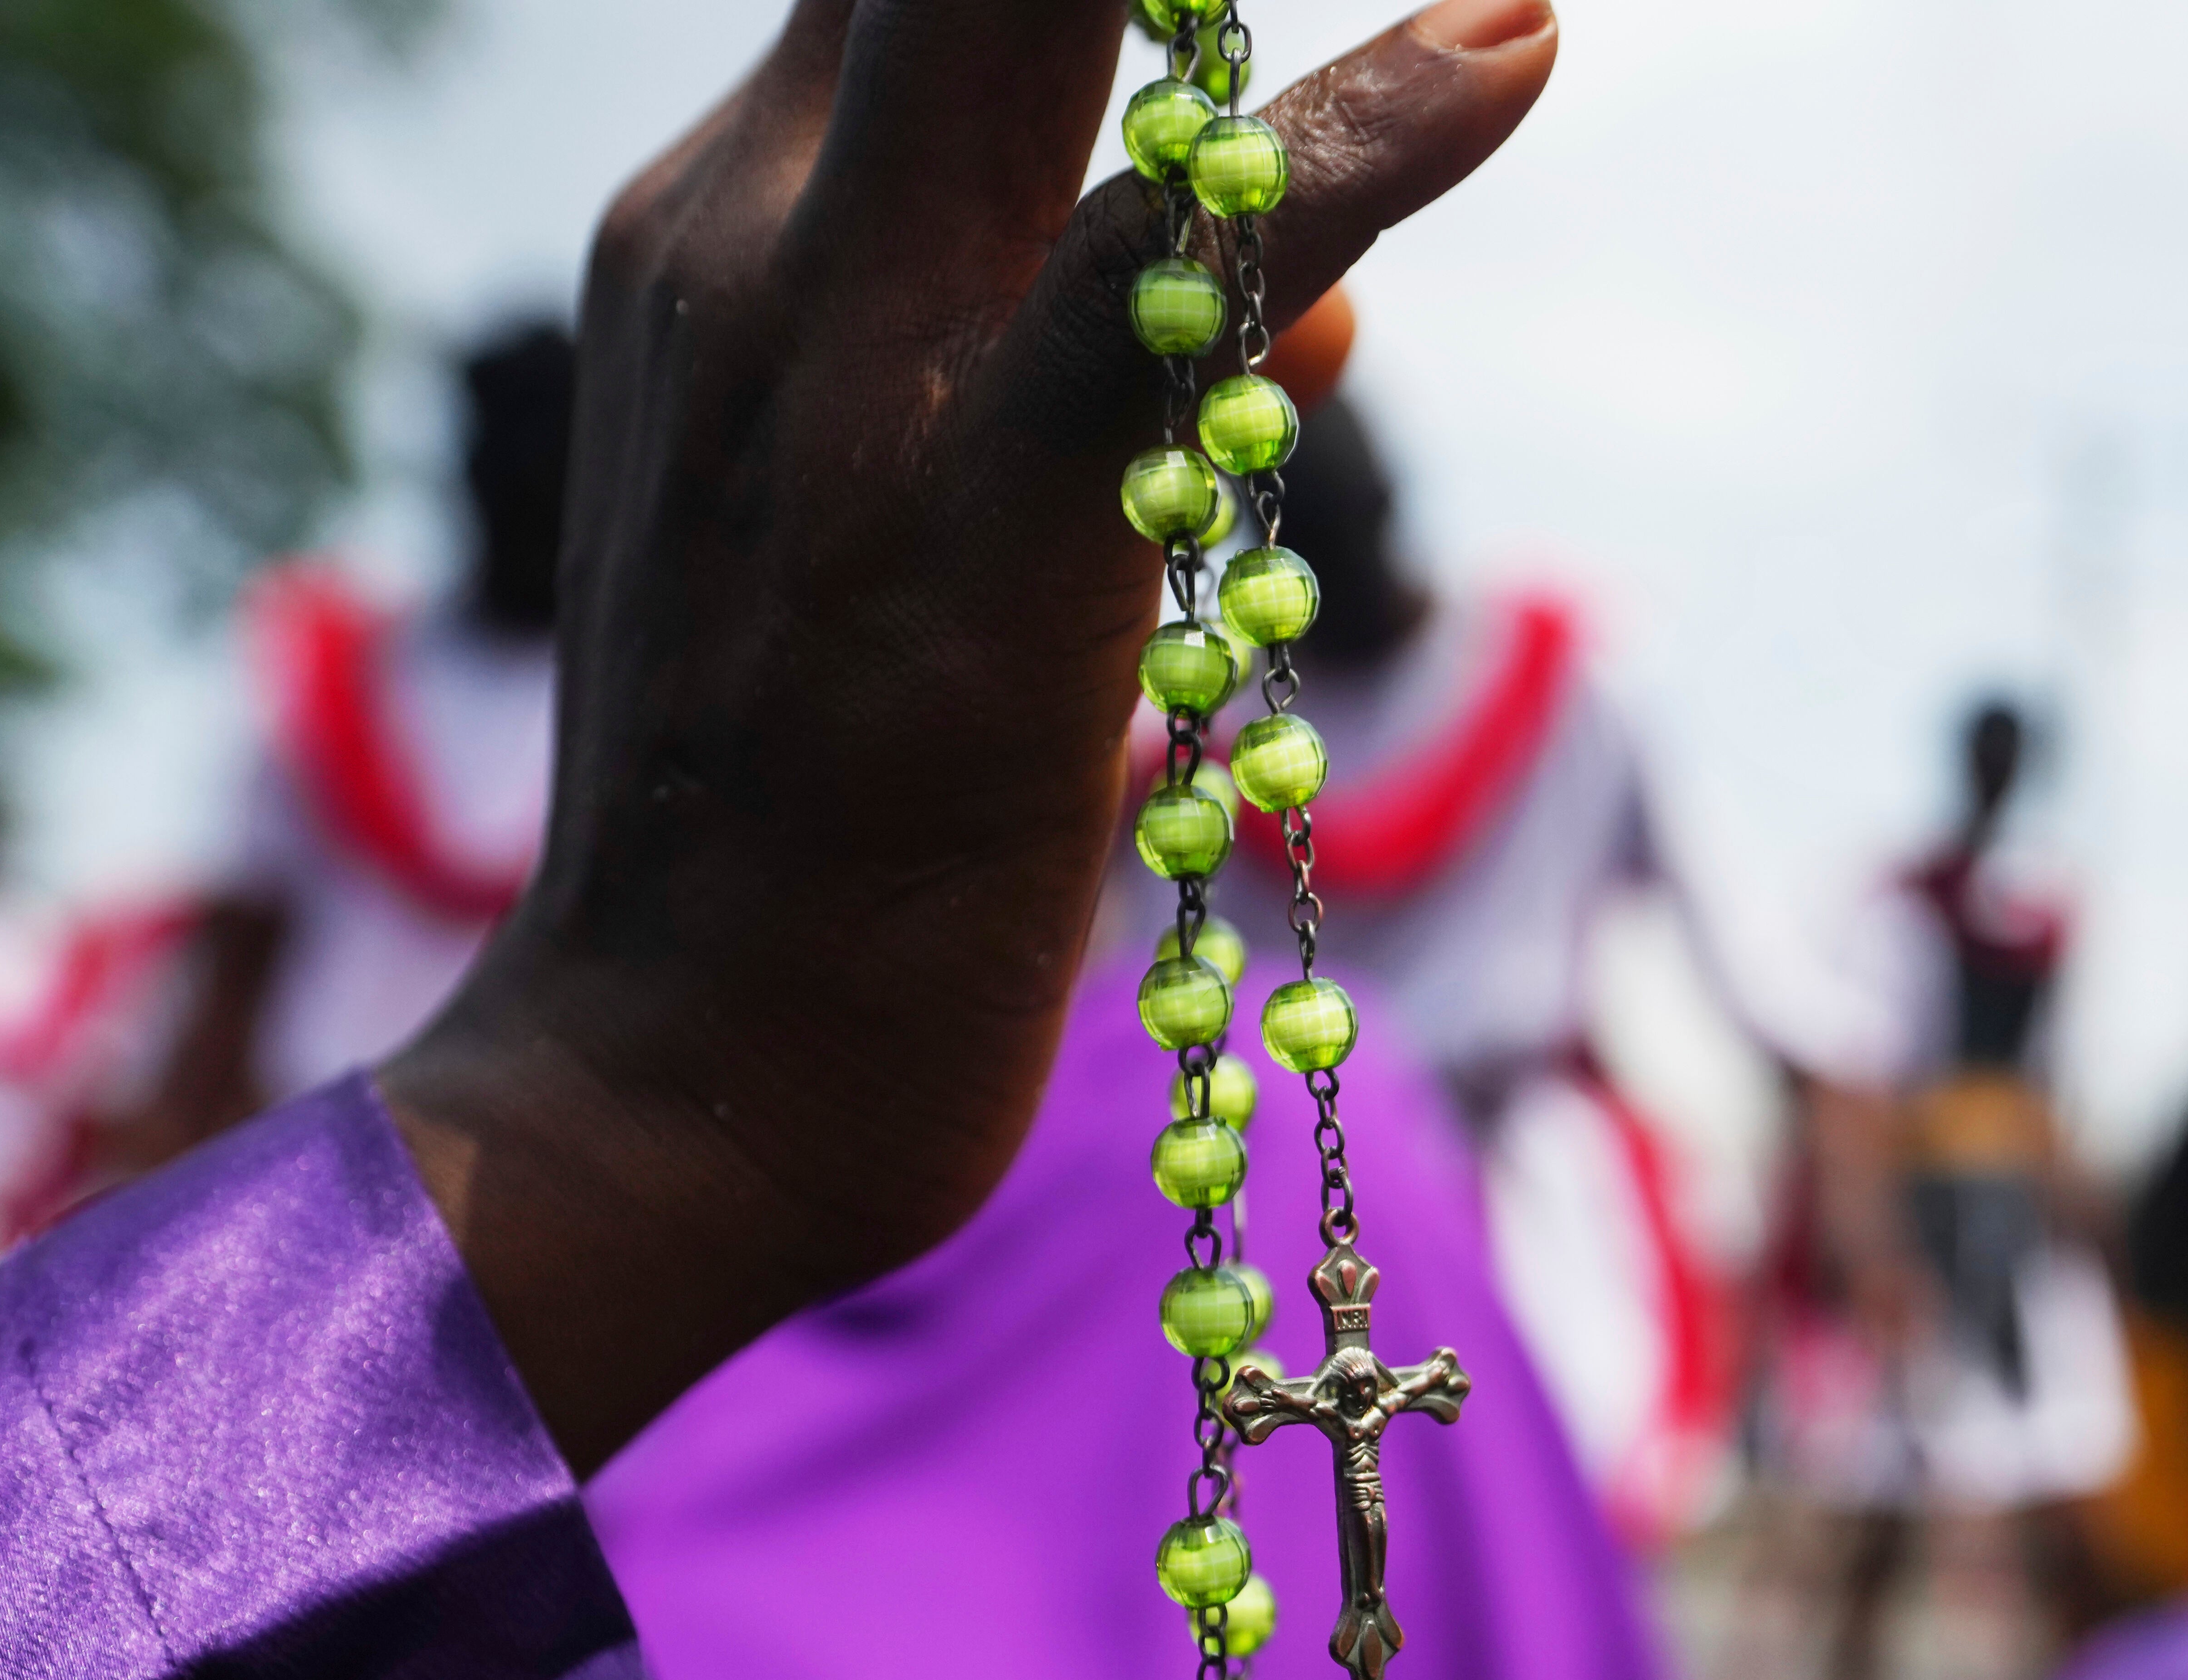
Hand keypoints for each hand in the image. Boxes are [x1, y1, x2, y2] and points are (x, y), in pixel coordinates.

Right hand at [380, 0, 1554, 1471]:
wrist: (676, 1066)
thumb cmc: (815, 799)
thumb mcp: (915, 511)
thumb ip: (1068, 356)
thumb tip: (1327, 301)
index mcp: (716, 221)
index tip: (1208, 7)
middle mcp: (749, 238)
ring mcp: (851, 363)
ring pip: (1043, 18)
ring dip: (1225, 15)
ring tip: (1485, 14)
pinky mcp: (984, 509)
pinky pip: (1197, 268)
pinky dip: (1369, 135)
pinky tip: (1511, 50)